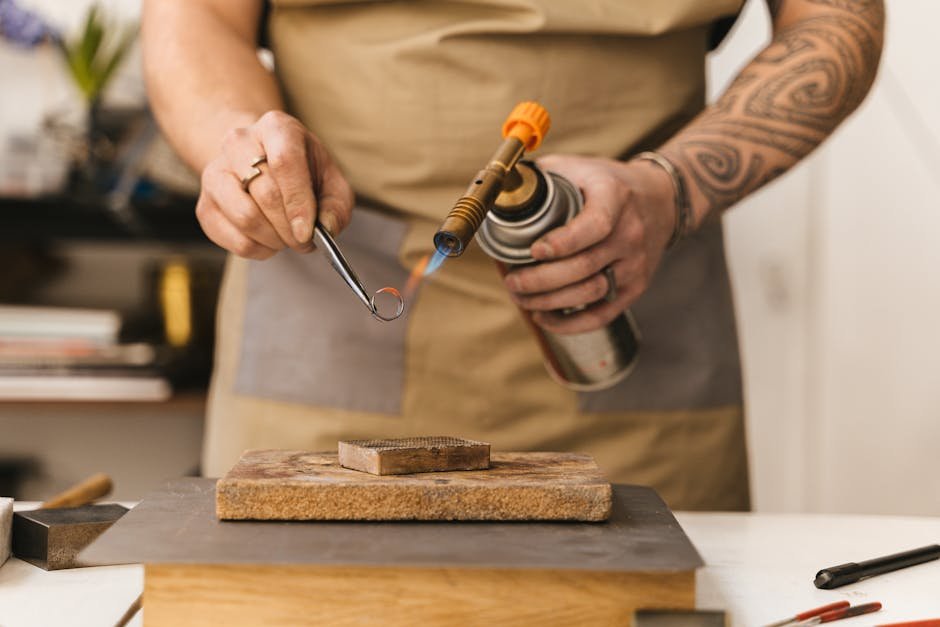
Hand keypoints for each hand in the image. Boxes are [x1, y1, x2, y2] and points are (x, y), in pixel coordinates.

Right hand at [195, 110, 353, 258]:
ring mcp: (215, 173)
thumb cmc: (301, 172)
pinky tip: (268, 240)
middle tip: (305, 240)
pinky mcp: (204, 205)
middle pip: (265, 193)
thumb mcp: (330, 180)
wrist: (260, 163)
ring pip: (244, 217)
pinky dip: (257, 248)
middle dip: (290, 228)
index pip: (284, 162)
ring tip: (287, 239)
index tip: (307, 232)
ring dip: (273, 239)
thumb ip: (336, 204)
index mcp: (276, 128)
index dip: (298, 202)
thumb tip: (326, 227)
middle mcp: (239, 143)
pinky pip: (232, 238)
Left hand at [503, 154, 676, 333]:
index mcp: (614, 197)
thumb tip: (497, 188)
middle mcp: (630, 233)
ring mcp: (635, 263)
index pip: (594, 225)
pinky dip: (570, 323)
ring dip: (550, 301)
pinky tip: (544, 317)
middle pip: (584, 266)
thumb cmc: (606, 184)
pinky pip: (602, 314)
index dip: (563, 243)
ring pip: (590, 292)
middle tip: (512, 281)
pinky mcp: (635, 287)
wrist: (659, 200)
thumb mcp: (578, 167)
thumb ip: (540, 175)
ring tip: (520, 297)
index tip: (533, 251)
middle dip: (541, 280)